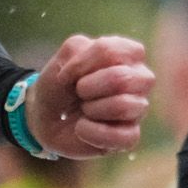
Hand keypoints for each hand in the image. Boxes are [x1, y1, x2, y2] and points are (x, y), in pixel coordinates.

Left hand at [25, 34, 154, 157]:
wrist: (46, 117)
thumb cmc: (61, 83)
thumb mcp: (63, 57)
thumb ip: (78, 50)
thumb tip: (88, 79)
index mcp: (130, 54)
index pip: (112, 52)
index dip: (81, 64)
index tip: (66, 73)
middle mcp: (141, 79)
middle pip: (121, 79)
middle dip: (87, 87)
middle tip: (78, 92)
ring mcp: (139, 108)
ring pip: (123, 106)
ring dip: (90, 109)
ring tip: (83, 109)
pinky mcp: (130, 135)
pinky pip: (121, 137)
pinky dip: (91, 133)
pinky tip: (82, 129)